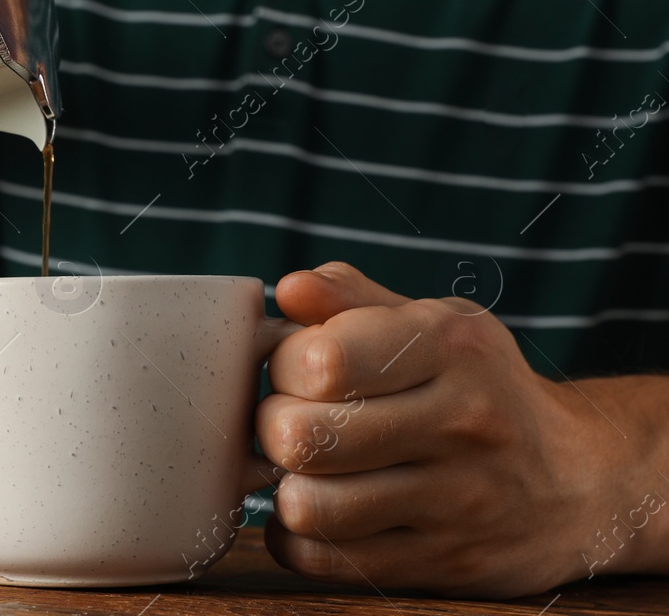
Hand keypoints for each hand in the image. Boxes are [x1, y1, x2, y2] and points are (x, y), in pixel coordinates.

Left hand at [257, 261, 633, 596]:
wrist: (580, 480)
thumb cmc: (481, 387)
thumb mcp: (434, 324)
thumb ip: (352, 298)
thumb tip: (287, 290)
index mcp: (449, 347)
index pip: (322, 360)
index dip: (285, 364)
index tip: (299, 369)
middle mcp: (459, 423)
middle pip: (302, 435)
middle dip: (274, 427)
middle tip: (293, 421)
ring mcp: (455, 501)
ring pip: (309, 505)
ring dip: (287, 487)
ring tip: (308, 470)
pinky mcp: (443, 563)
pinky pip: (325, 558)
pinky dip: (299, 537)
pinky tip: (323, 510)